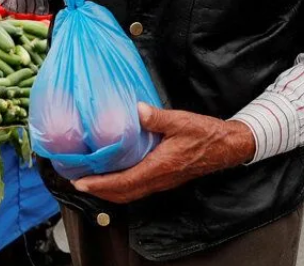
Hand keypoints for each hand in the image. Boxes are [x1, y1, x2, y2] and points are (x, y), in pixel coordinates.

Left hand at [72, 104, 256, 203]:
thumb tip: (138, 110)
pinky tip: (113, 176)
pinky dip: (121, 186)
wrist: (227, 146)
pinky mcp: (165, 178)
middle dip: (99, 191)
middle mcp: (159, 179)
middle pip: (123, 194)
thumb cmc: (205, 133)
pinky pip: (138, 188)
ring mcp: (162, 181)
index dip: (101, 185)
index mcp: (160, 167)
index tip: (81, 182)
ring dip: (109, 191)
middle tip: (77, 182)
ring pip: (130, 193)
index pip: (124, 182)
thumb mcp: (181, 121)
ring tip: (90, 181)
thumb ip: (158, 117)